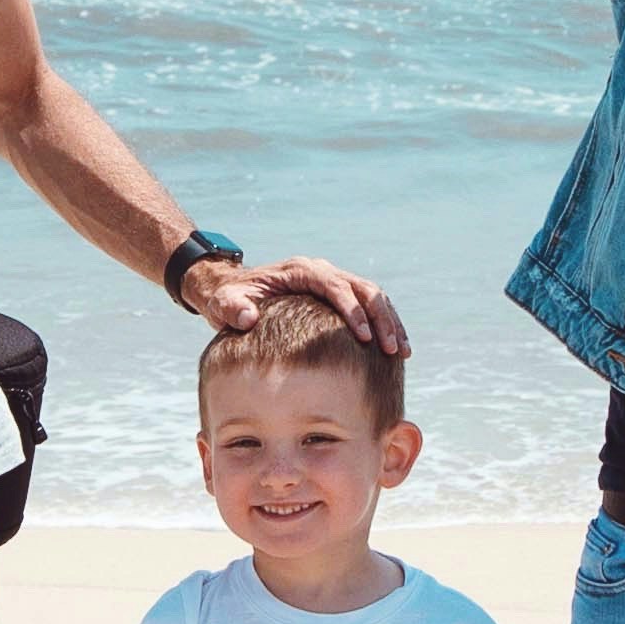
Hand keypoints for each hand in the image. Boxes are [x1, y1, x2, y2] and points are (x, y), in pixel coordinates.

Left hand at [198, 249, 404, 356]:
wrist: (233, 291)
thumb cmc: (228, 299)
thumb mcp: (223, 303)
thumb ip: (232, 309)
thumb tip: (248, 318)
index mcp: (301, 270)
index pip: (336, 285)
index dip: (353, 310)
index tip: (364, 338)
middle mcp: (322, 272)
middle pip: (363, 288)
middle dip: (381, 318)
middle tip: (391, 349)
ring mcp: (333, 282)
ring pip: (374, 296)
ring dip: (391, 322)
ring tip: (401, 353)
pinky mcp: (339, 298)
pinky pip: (370, 307)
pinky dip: (385, 325)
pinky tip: (395, 351)